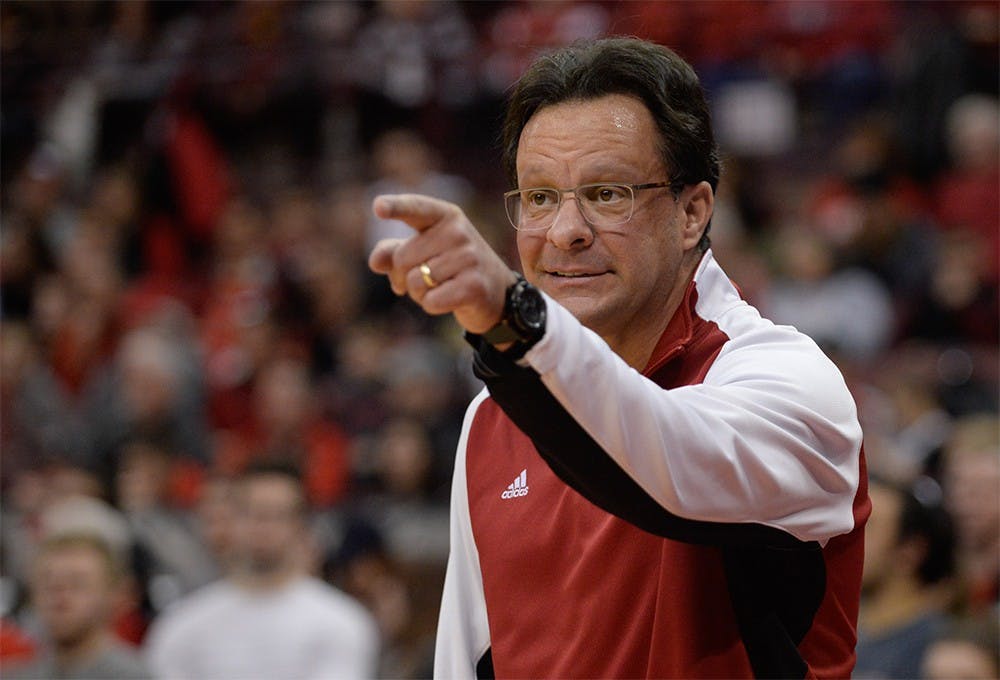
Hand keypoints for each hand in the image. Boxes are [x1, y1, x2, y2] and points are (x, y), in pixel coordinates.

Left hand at [368, 194, 517, 334]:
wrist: (497, 292)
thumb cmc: (452, 267)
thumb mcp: (424, 252)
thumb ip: (394, 252)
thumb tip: (376, 262)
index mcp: (445, 216)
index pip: (416, 208)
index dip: (396, 207)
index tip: (378, 207)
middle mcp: (459, 232)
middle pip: (402, 258)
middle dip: (403, 276)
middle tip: (423, 279)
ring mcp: (469, 258)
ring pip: (415, 282)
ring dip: (419, 293)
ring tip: (440, 287)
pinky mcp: (473, 286)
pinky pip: (430, 301)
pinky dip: (431, 306)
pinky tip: (449, 299)